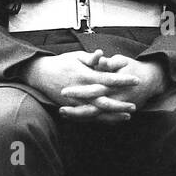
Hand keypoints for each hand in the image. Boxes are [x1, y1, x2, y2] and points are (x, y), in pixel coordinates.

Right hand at [20, 50, 151, 123]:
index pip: (107, 79)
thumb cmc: (61, 63)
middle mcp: (80, 90)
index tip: (136, 80)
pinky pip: (89, 116)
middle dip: (120, 103)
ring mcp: (75, 101)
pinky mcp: (71, 107)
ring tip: (128, 115)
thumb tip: (105, 54)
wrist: (40, 74)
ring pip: (97, 111)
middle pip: (104, 100)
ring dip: (113, 114)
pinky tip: (113, 120)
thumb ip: (92, 58)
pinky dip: (101, 119)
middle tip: (135, 105)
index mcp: (84, 75)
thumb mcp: (77, 56)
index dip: (123, 80)